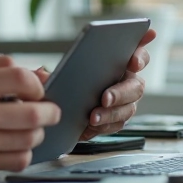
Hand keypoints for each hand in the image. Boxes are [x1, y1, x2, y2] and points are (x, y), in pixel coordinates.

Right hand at [0, 55, 60, 179]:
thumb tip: (36, 72)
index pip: (23, 78)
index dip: (38, 83)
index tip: (37, 89)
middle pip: (35, 112)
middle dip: (50, 111)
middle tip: (49, 110)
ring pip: (30, 138)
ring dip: (37, 132)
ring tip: (28, 127)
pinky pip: (17, 160)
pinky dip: (24, 153)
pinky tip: (15, 145)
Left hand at [34, 29, 156, 140]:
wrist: (62, 106)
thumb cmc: (64, 82)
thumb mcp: (52, 73)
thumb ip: (49, 71)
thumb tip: (42, 73)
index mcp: (119, 61)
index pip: (138, 54)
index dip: (140, 56)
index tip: (133, 61)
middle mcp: (127, 81)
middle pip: (136, 86)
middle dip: (121, 92)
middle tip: (105, 97)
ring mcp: (126, 101)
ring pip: (128, 108)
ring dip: (111, 114)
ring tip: (93, 117)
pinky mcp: (118, 119)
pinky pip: (117, 125)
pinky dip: (104, 127)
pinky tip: (90, 127)